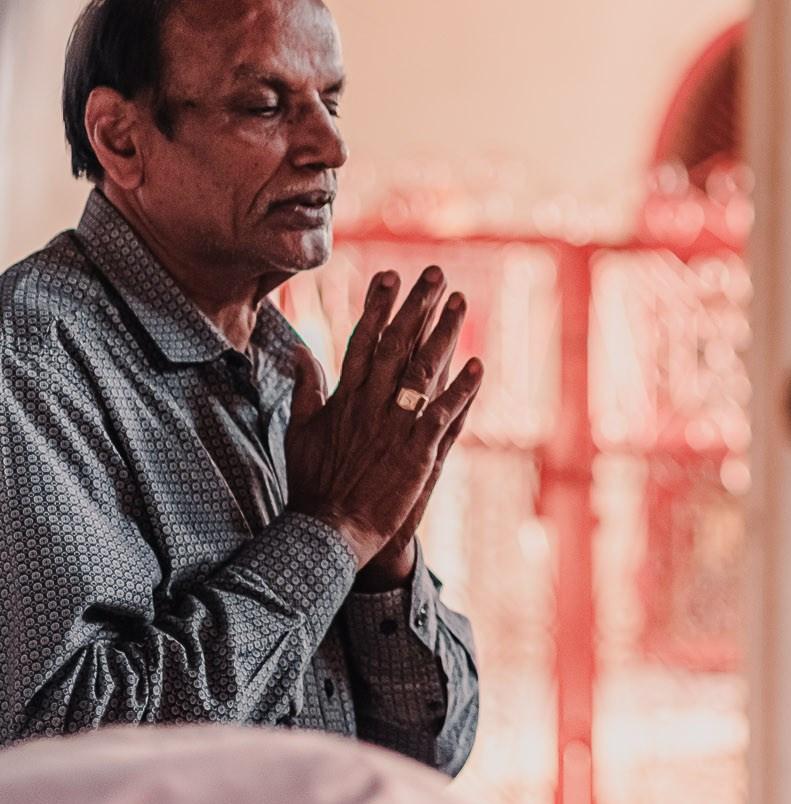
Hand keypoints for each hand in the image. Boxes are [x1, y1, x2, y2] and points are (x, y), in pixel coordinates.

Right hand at [285, 268, 483, 575]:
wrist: (328, 530)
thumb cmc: (312, 483)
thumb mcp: (299, 430)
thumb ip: (305, 387)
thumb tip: (298, 350)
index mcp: (344, 397)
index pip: (362, 340)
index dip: (377, 306)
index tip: (389, 275)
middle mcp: (370, 404)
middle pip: (396, 345)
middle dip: (416, 306)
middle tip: (434, 273)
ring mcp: (395, 427)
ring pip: (423, 370)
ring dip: (444, 334)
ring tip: (460, 302)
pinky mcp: (417, 452)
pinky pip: (444, 413)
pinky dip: (462, 388)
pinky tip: (479, 364)